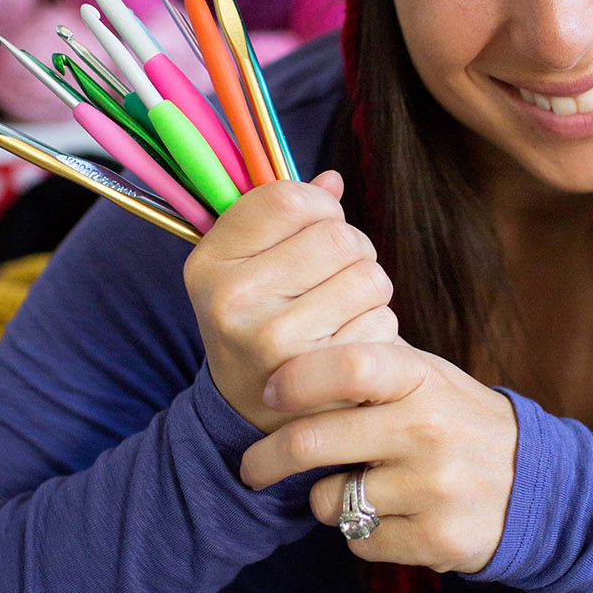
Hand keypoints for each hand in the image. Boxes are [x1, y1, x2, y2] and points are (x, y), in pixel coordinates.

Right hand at [183, 172, 397, 431]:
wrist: (253, 413)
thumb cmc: (258, 320)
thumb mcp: (246, 266)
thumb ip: (283, 216)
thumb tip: (333, 179)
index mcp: (210, 262)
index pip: (289, 198)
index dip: (321, 204)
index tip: (319, 224)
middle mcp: (234, 300)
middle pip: (338, 236)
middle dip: (353, 249)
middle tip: (336, 275)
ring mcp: (274, 341)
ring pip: (369, 277)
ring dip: (370, 288)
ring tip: (343, 308)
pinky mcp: (319, 376)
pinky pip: (382, 321)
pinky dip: (378, 326)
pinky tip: (349, 341)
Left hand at [240, 342, 518, 573]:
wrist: (538, 485)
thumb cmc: (459, 422)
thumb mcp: (428, 379)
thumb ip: (367, 371)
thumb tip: (278, 369)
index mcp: (422, 379)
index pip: (345, 367)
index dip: (295, 379)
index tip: (267, 394)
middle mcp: (428, 429)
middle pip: (314, 441)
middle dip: (266, 459)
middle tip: (251, 467)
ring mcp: (434, 487)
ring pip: (329, 500)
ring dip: (330, 499)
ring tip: (365, 487)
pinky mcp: (437, 538)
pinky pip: (358, 540)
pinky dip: (362, 533)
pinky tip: (396, 515)